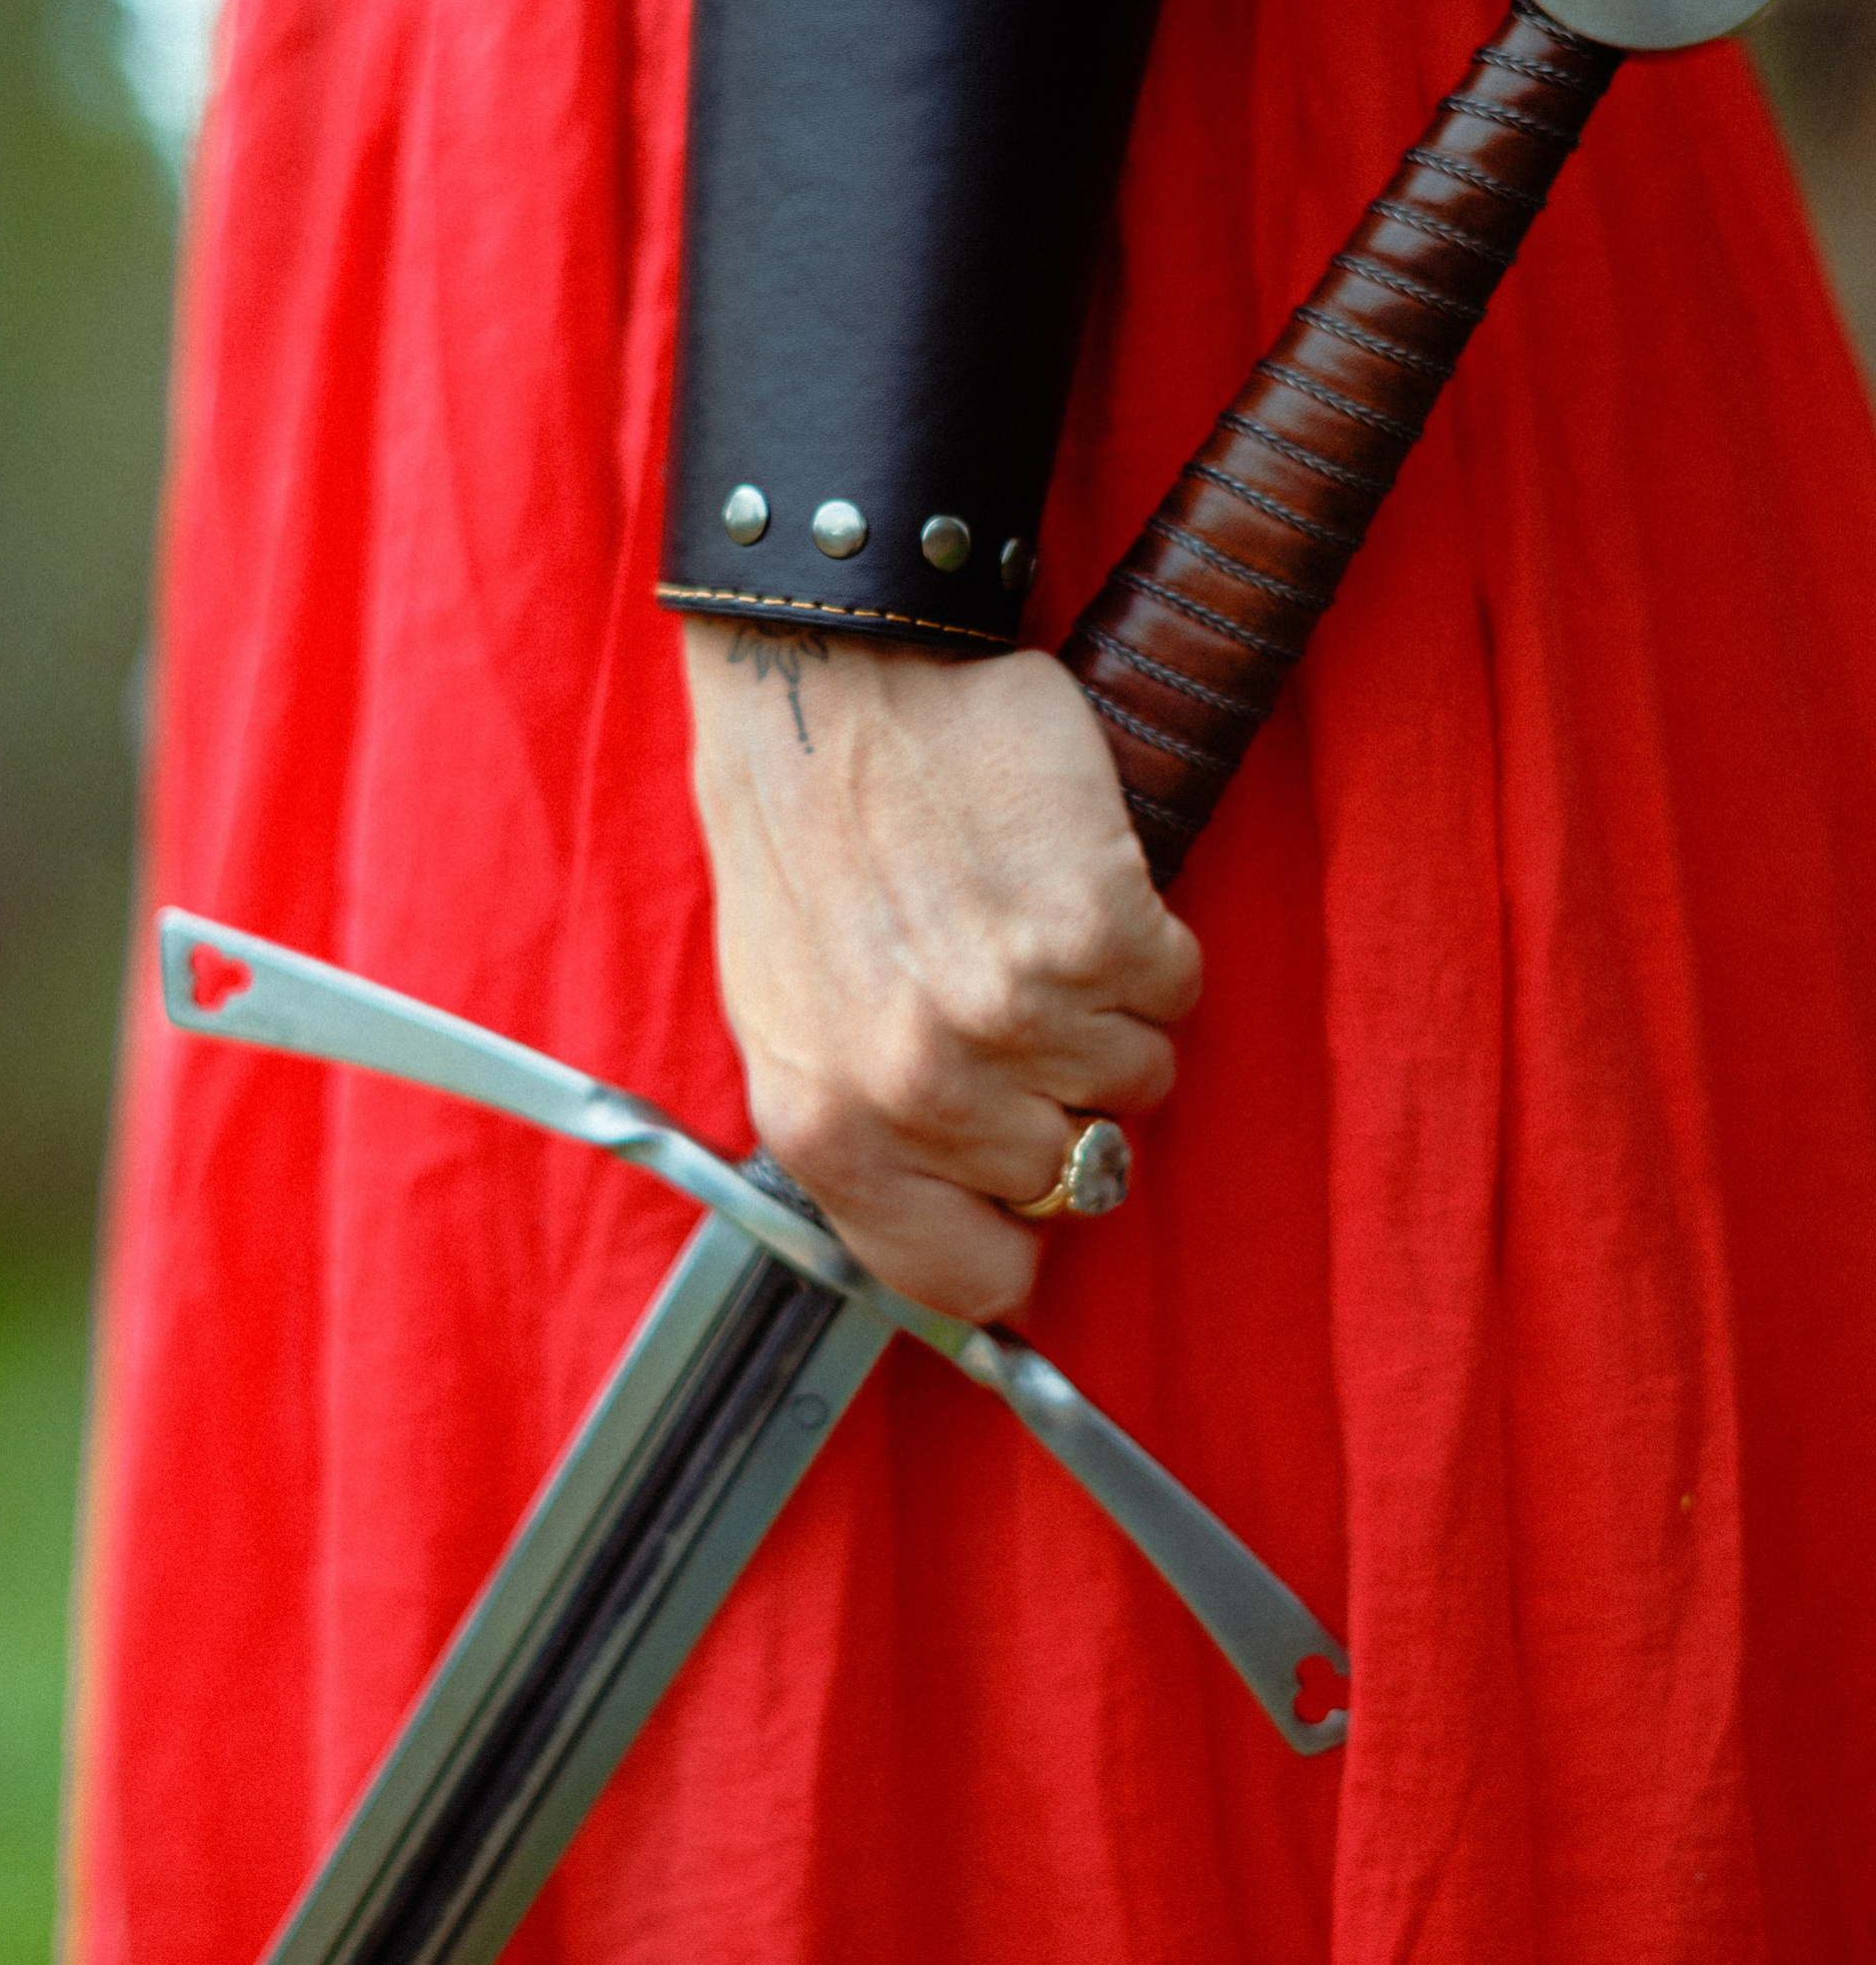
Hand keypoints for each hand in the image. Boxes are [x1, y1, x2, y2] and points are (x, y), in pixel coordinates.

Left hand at [681, 619, 1201, 1320]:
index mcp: (831, 1130)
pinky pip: (1175, 989)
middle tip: (1014, 1004)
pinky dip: (1149, 939)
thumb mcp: (788, 1023)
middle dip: (1062, 1099)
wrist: (833, 684)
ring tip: (1034, 928)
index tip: (1019, 1184)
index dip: (1012, 1234)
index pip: (971, 1281)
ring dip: (1111, 1012)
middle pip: (1074, 1177)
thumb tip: (957, 1220)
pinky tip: (1076, 883)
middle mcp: (921, 1090)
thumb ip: (866, 1139)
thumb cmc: (805, 842)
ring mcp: (1013, 1013)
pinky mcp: (1096, 931)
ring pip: (1138, 1082)